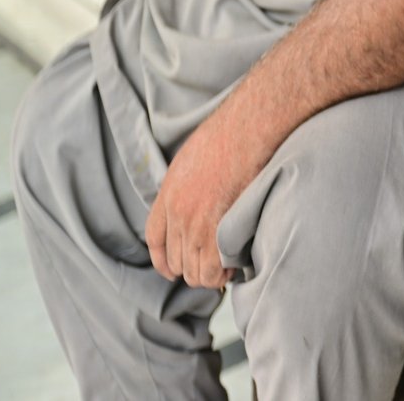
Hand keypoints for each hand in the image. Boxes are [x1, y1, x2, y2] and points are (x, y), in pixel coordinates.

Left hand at [145, 106, 251, 288]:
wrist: (249, 129)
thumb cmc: (230, 134)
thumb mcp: (191, 158)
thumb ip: (185, 187)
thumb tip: (195, 201)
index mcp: (169, 195)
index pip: (155, 241)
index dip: (163, 261)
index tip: (173, 268)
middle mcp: (178, 214)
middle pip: (176, 262)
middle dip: (193, 267)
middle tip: (213, 263)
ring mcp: (198, 225)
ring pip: (195, 272)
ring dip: (210, 273)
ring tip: (227, 265)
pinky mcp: (220, 232)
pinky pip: (214, 271)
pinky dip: (224, 273)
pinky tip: (236, 264)